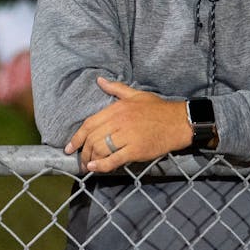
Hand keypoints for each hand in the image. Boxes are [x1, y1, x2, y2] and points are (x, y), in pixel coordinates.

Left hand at [66, 77, 192, 172]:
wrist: (180, 122)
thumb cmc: (158, 108)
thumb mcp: (135, 94)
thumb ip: (115, 88)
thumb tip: (99, 80)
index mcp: (116, 109)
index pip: (89, 124)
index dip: (76, 137)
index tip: (69, 147)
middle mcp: (119, 122)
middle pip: (92, 139)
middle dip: (83, 151)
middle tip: (80, 160)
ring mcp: (127, 136)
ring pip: (100, 149)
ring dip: (91, 159)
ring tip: (88, 165)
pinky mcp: (136, 150)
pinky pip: (114, 159)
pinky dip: (102, 165)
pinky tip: (95, 168)